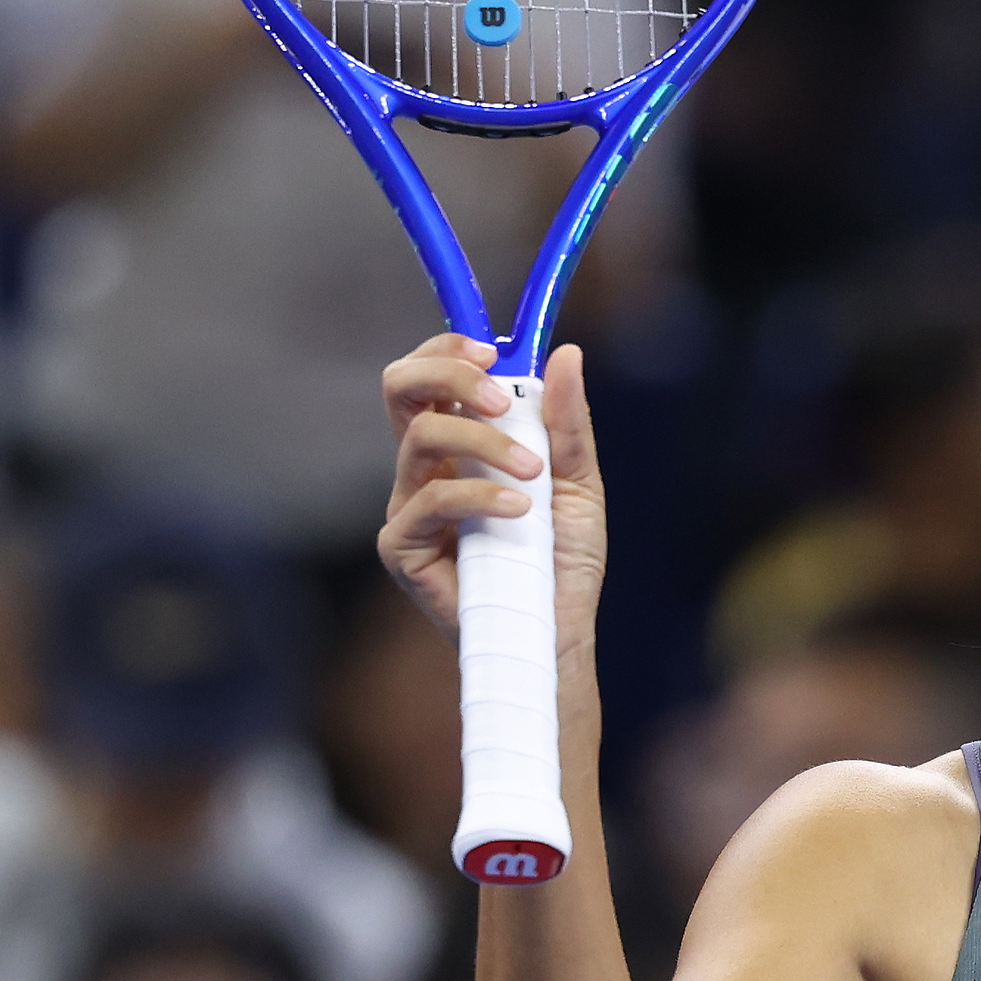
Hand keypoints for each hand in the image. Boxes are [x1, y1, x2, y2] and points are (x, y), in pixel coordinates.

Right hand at [378, 335, 608, 658]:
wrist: (556, 631)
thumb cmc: (562, 561)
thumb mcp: (579, 482)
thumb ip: (567, 423)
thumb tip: (566, 354)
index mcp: (461, 443)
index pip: (432, 374)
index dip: (449, 349)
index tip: (493, 351)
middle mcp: (426, 467)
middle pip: (401, 387)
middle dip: (447, 370)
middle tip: (500, 395)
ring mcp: (409, 505)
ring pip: (421, 436)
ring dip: (484, 441)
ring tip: (533, 474)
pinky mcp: (402, 547)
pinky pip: (428, 501)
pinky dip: (478, 496)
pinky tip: (519, 510)